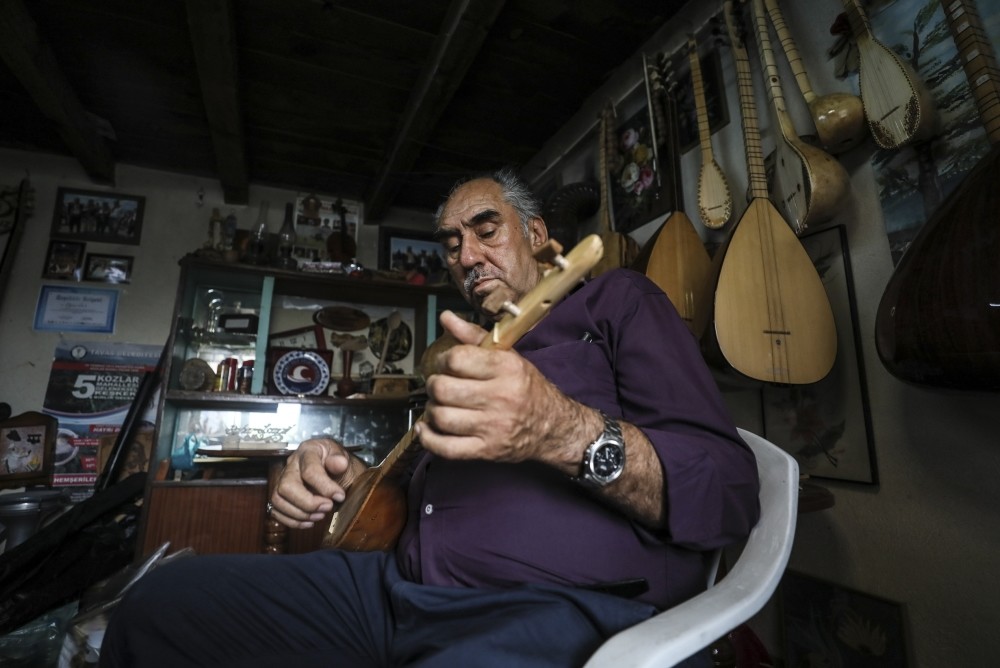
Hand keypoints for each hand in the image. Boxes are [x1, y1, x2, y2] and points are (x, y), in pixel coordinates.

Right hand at [268, 438, 364, 528]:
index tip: (339, 496)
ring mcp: (282, 480)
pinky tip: (309, 521)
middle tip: (327, 507)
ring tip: (320, 515)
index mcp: (307, 451)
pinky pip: (276, 510)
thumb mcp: (343, 456)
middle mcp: (291, 465)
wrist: (334, 469)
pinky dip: (292, 521)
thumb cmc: (337, 462)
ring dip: (299, 514)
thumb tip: (340, 464)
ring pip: (278, 500)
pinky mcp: (280, 495)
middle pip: (286, 486)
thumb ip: (340, 460)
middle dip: (307, 503)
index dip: (325, 487)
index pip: (309, 471)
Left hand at [417, 311, 595, 468]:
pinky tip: (427, 428)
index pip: (457, 359)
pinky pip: (446, 448)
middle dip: (434, 385)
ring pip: (441, 417)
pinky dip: (429, 438)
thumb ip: (474, 336)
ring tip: (440, 405)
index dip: (443, 360)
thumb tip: (446, 317)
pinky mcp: (487, 450)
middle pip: (444, 389)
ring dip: (432, 410)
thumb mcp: (508, 357)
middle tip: (440, 385)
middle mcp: (501, 397)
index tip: (446, 364)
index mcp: (506, 368)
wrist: (553, 426)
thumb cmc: (527, 388)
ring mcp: (493, 426)